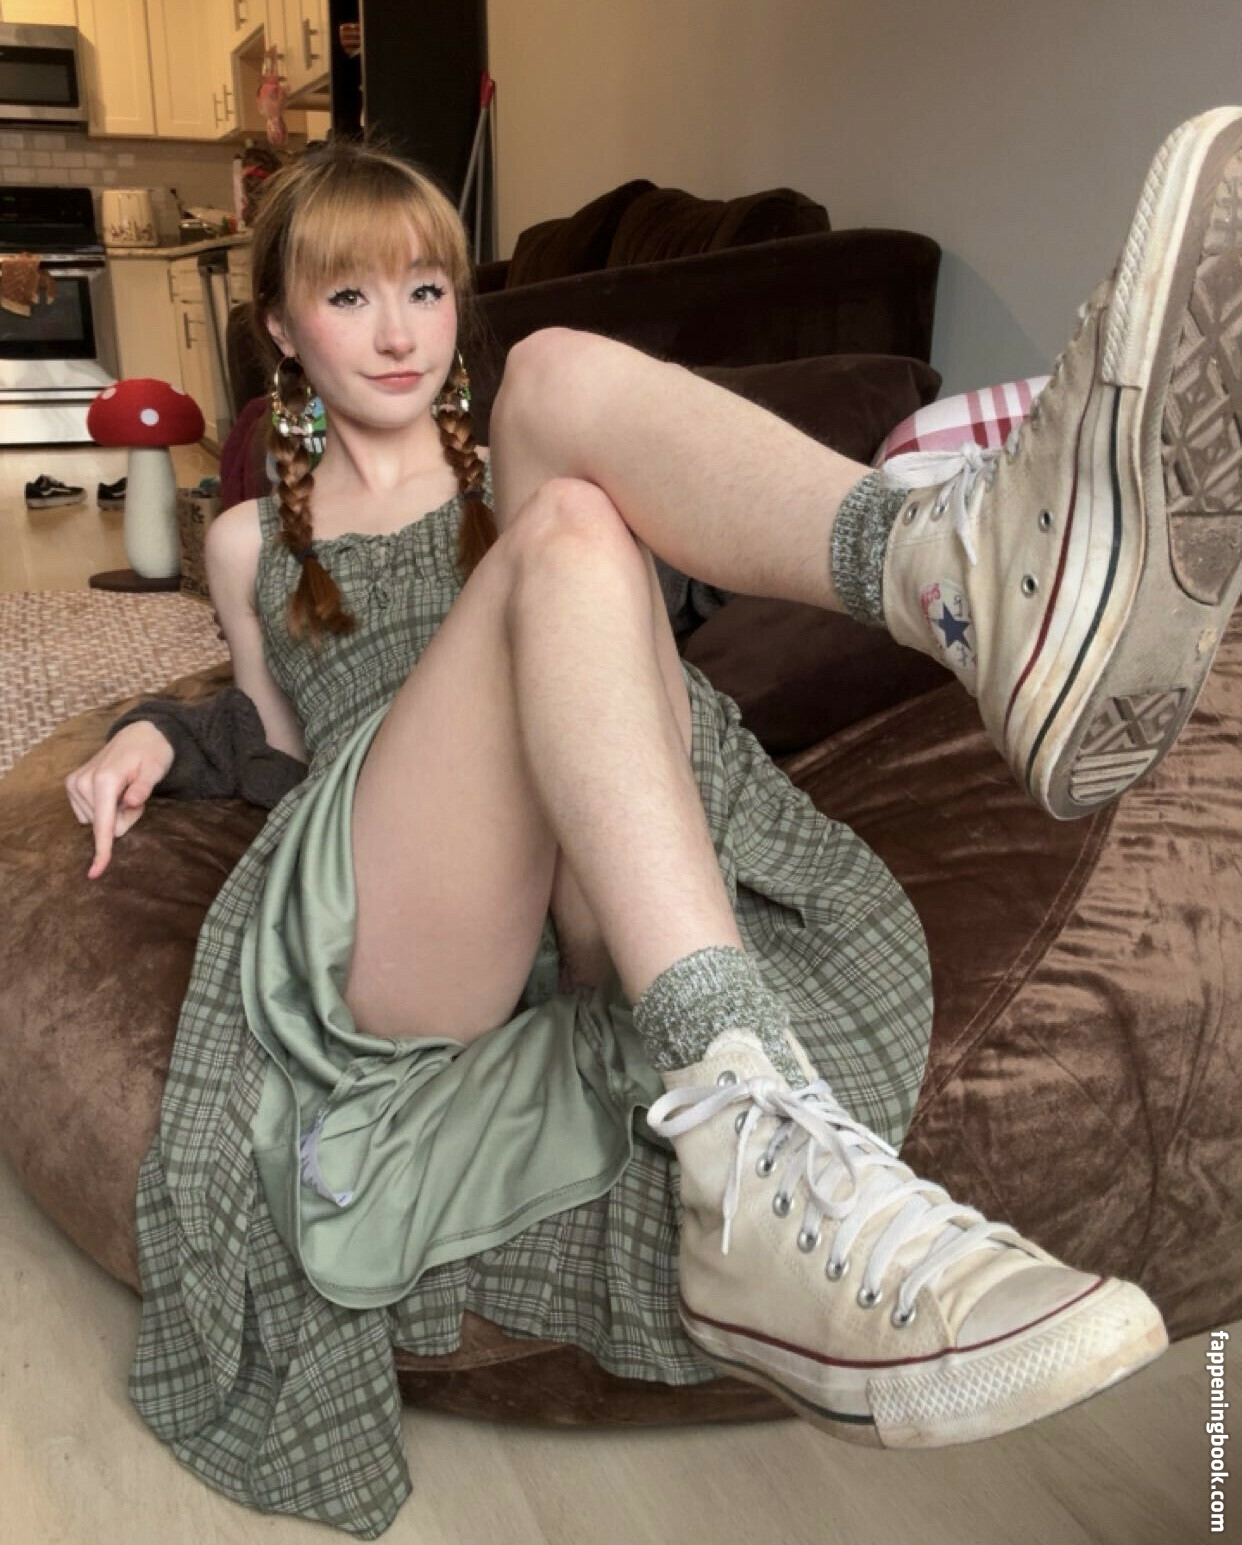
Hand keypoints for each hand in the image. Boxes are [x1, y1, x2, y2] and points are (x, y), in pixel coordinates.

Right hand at [64, 721, 175, 878]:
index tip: (95, 872)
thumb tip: (132, 802)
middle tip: (137, 796)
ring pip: (97, 822)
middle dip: (124, 818)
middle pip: (106, 826)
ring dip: (115, 813)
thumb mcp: (156, 769)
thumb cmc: (152, 753)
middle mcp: (84, 782)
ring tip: (126, 790)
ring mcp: (75, 783)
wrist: (139, 734)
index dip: (102, 850)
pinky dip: (105, 808)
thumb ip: (144, 788)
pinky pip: (89, 814)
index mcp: (104, 780)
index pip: (103, 824)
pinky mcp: (72, 785)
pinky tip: (114, 791)